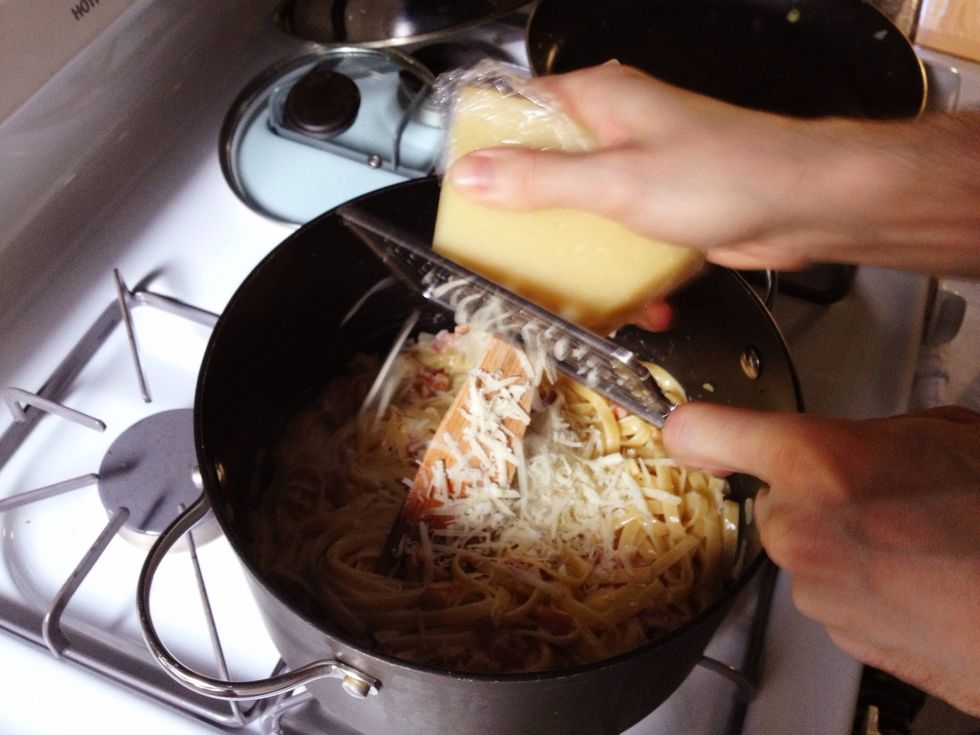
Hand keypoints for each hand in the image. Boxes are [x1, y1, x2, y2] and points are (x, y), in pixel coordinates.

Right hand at [448, 64, 979, 275]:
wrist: (806, 207)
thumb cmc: (722, 175)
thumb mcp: (613, 183)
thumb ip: (539, 180)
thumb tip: (470, 175)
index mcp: (599, 99)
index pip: (520, 110)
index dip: (487, 148)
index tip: (464, 193)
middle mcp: (617, 129)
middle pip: (548, 168)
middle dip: (531, 218)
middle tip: (508, 255)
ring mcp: (642, 170)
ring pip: (586, 211)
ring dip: (579, 256)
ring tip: (566, 294)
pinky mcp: (666, 209)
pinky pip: (624, 240)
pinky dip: (623, 272)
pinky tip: (634, 307)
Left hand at [662, 403, 979, 715]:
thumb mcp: (943, 433)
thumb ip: (865, 434)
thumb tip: (843, 442)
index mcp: (816, 462)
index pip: (705, 431)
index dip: (694, 427)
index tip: (688, 428)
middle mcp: (799, 528)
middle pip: (772, 498)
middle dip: (812, 493)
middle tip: (879, 491)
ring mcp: (815, 589)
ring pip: (804, 548)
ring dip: (841, 541)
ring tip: (916, 539)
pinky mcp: (838, 634)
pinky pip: (830, 592)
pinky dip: (861, 584)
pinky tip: (917, 575)